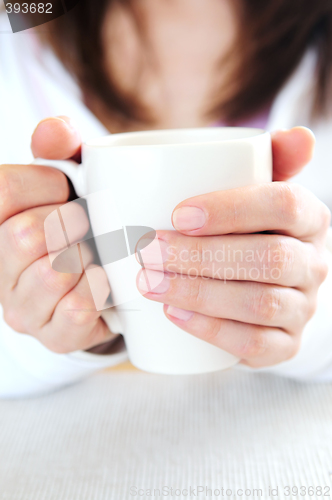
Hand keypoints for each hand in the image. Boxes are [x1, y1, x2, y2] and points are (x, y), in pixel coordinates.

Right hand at [0, 117, 115, 352]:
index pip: (2, 190)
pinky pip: (78, 309)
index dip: (45, 183)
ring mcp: (20, 308)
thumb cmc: (81, 223)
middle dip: (71, 221)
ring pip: (52, 272)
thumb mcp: (70, 180)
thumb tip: (54, 130)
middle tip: (86, 224)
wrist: (100, 280)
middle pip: (26, 234)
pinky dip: (100, 288)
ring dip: (86, 256)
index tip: (66, 189)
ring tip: (93, 254)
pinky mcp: (53, 336)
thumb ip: (59, 147)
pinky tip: (102, 280)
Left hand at [137, 127, 330, 367]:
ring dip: (198, 293)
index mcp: (310, 218)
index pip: (284, 204)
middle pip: (268, 259)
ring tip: (148, 282)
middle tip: (149, 251)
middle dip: (201, 256)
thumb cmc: (247, 229)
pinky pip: (254, 343)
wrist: (260, 284)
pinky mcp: (285, 344)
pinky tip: (172, 313)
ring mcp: (304, 307)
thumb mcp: (255, 191)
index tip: (178, 214)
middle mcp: (315, 263)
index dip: (231, 208)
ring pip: (259, 303)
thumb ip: (268, 159)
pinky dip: (210, 330)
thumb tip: (301, 136)